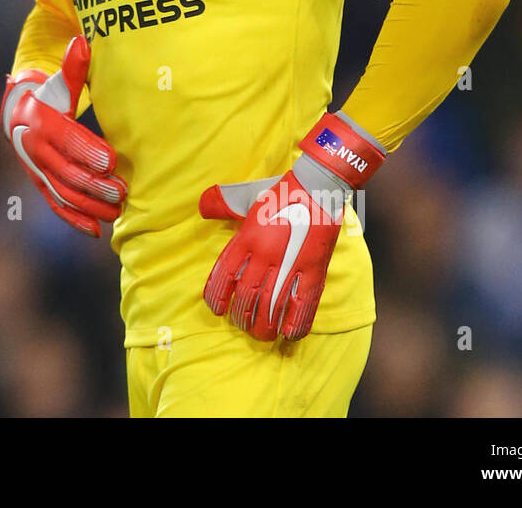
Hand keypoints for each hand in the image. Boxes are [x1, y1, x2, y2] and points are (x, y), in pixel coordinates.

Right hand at [1, 36, 125, 236]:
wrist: (16, 117)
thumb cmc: (48, 97)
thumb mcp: (58, 82)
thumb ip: (73, 67)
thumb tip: (82, 42)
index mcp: (41, 123)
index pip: (66, 140)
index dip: (88, 151)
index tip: (112, 160)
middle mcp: (35, 151)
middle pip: (66, 172)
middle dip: (95, 184)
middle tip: (123, 192)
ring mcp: (37, 171)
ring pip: (63, 193)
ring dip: (90, 205)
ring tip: (117, 210)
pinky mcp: (41, 186)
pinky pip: (57, 206)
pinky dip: (75, 219)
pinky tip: (96, 230)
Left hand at [198, 112, 384, 340]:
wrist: (319, 187)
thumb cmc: (281, 193)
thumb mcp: (247, 198)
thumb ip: (223, 204)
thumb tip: (203, 207)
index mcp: (248, 237)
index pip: (225, 275)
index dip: (218, 296)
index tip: (217, 310)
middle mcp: (266, 254)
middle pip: (247, 295)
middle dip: (242, 316)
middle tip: (241, 324)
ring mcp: (292, 264)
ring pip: (272, 305)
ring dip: (264, 325)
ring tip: (261, 334)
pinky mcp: (315, 269)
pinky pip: (304, 304)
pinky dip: (296, 323)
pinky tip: (289, 334)